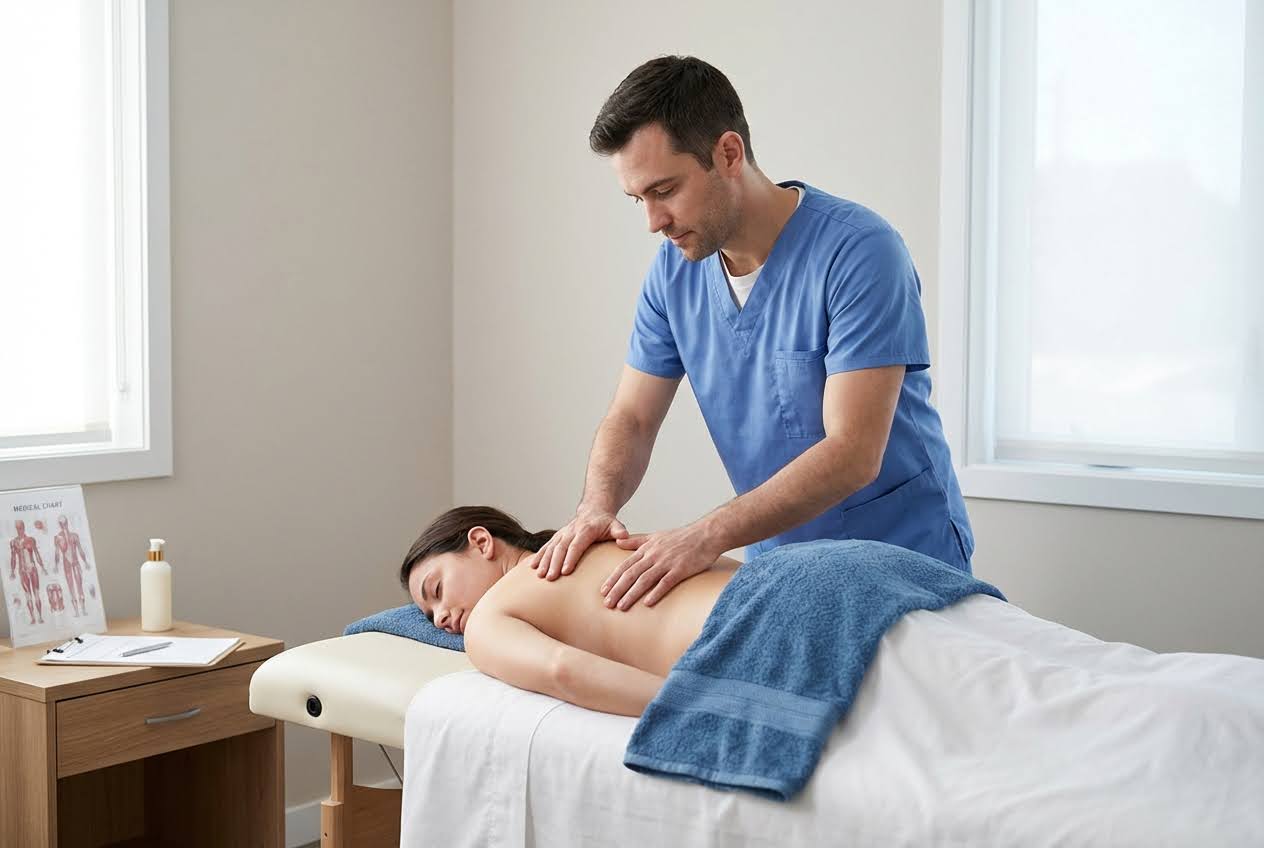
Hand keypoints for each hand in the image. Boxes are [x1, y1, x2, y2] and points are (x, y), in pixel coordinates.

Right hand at [524, 505, 628, 580]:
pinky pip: (546, 547)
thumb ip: (619, 530)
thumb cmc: (606, 522)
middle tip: (550, 578)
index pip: (576, 545)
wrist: (593, 510)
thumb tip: (624, 536)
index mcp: (585, 530)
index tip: (566, 571)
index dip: (570, 558)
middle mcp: (571, 531)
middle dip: (554, 563)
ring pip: (550, 547)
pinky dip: (538, 556)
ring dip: (544, 561)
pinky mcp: (557, 537)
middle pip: (560, 548)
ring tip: (540, 575)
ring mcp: (562, 534)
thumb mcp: (615, 524)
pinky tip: (531, 567)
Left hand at [602, 523, 720, 609]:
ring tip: (621, 607)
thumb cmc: (682, 537)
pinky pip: (665, 582)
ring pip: (644, 580)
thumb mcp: (655, 536)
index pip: (625, 565)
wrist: (706, 534)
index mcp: (647, 549)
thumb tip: (618, 542)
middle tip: (607, 604)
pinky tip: (647, 603)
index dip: (613, 579)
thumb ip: (636, 541)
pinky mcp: (680, 569)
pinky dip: (656, 592)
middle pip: (631, 574)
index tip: (603, 591)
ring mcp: (667, 562)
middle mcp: (654, 555)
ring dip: (631, 594)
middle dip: (617, 589)